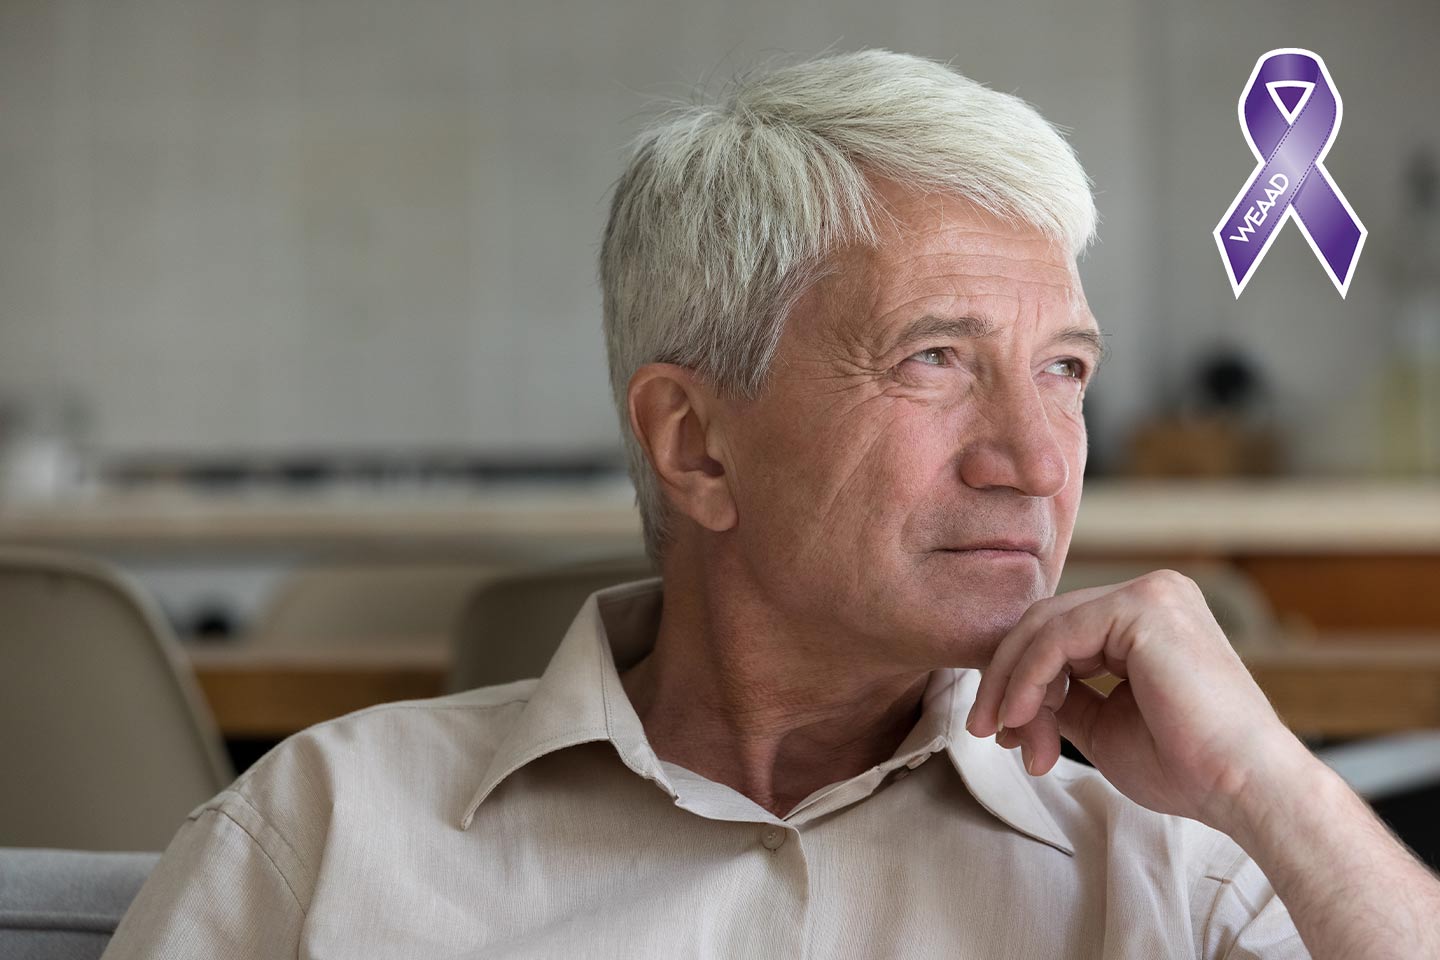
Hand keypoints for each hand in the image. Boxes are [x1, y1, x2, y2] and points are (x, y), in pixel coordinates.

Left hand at [964, 569, 1313, 834]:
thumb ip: (1065, 697)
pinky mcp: (1143, 607)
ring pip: (1043, 626)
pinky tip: (1023, 718)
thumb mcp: (1104, 724)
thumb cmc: (1186, 768)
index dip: (1019, 680)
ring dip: (1014, 685)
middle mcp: (1153, 594)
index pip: (1059, 632)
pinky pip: (1057, 637)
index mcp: (1149, 617)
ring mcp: (1151, 594)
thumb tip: (1016, 695)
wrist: (1244, 790)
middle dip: (1007, 679)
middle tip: (986, 731)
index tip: (1002, 733)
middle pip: (1044, 622)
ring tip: (1008, 736)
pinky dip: (1029, 679)